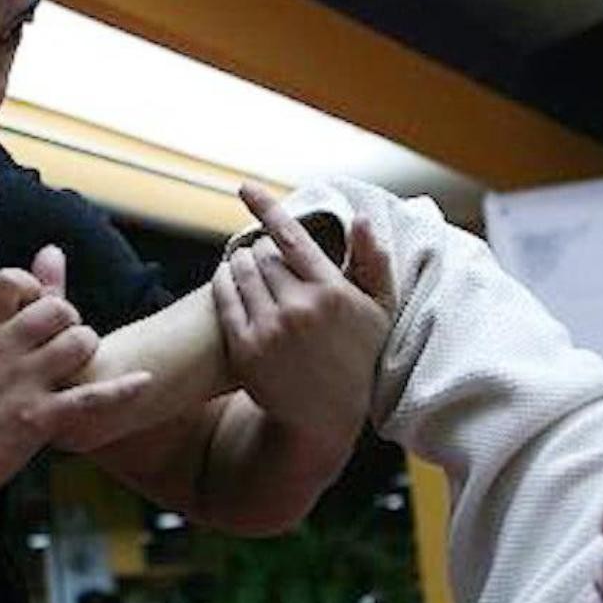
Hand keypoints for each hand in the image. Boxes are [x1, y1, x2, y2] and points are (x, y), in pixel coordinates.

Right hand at [0, 266, 150, 518]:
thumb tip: (5, 291)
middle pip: (57, 308)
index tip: (30, 308)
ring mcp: (18, 384)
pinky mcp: (35, 421)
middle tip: (62, 343)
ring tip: (77, 367)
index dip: (31, 286)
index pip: (12, 279)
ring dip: (86, 351)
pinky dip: (122, 389)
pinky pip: (90, 398)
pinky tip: (145, 382)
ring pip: (79, 342)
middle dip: (69, 319)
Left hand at [213, 183, 393, 458]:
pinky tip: (232, 282)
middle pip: (262, 253)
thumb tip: (362, 219)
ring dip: (241, 263)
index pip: (291, 237)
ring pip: (240, 271)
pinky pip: (223, 298)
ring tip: (253, 271)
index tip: (245, 186)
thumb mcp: (378, 310)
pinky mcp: (245, 348)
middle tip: (268, 259)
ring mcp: (269, 329)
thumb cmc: (355, 356)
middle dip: (262, 249)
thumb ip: (374, 261)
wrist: (325, 416)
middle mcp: (299, 308)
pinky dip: (224, 282)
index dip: (266, 206)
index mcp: (332, 292)